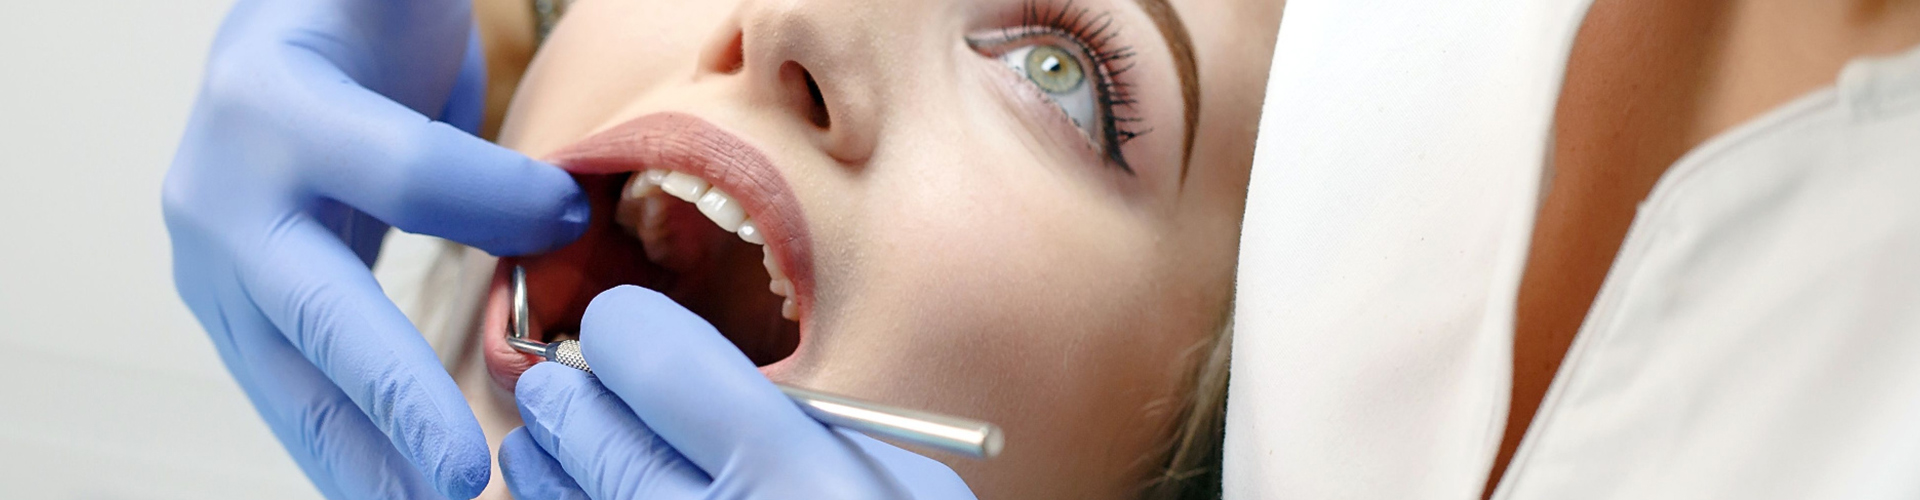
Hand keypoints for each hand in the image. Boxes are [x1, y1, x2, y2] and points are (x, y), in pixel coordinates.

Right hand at [162, 1, 587, 497]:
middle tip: (460, 475)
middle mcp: (223, 191)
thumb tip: (559, 202)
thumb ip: (464, 84)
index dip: (497, 202)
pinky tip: (386, 488)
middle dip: (393, 400)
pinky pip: (285, 389)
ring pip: (287, 377)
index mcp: (274, 104)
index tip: (571, 216)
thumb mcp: (406, 13)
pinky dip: (339, 446)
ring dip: (359, 457)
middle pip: (317, 312)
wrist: (281, 30)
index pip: (406, 174)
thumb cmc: (364, 20)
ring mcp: (212, 260)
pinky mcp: (227, 307)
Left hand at [499, 286, 977, 499]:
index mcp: (804, 481)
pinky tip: (560, 493)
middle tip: (555, 378)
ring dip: (547, 457)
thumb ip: (796, 427)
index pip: (660, 362)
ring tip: (545, 437)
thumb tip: (675, 378)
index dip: (626, 333)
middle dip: (568, 391)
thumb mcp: (898, 484)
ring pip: (564, 497)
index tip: (620, 331)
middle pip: (596, 432)